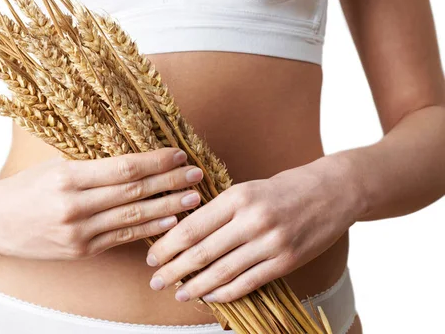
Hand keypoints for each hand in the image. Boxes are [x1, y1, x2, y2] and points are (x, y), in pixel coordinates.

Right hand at [0, 147, 204, 259]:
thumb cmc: (26, 187)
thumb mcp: (56, 166)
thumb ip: (93, 166)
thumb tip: (137, 160)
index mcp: (68, 176)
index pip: (123, 168)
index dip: (155, 162)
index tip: (178, 154)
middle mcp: (74, 205)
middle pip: (134, 192)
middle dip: (170, 182)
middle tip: (197, 175)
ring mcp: (78, 232)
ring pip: (133, 217)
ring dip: (167, 208)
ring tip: (193, 199)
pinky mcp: (81, 250)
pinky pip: (122, 237)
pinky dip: (148, 229)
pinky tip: (169, 222)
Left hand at [144, 156, 361, 303]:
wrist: (332, 192)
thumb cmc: (282, 189)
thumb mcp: (246, 189)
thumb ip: (219, 211)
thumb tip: (183, 236)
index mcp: (237, 197)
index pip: (192, 228)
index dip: (168, 247)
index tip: (152, 258)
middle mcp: (252, 220)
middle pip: (202, 252)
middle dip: (174, 270)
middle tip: (156, 281)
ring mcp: (271, 242)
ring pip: (223, 272)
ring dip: (196, 287)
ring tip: (179, 294)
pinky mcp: (287, 261)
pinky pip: (249, 283)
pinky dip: (225, 293)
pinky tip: (210, 296)